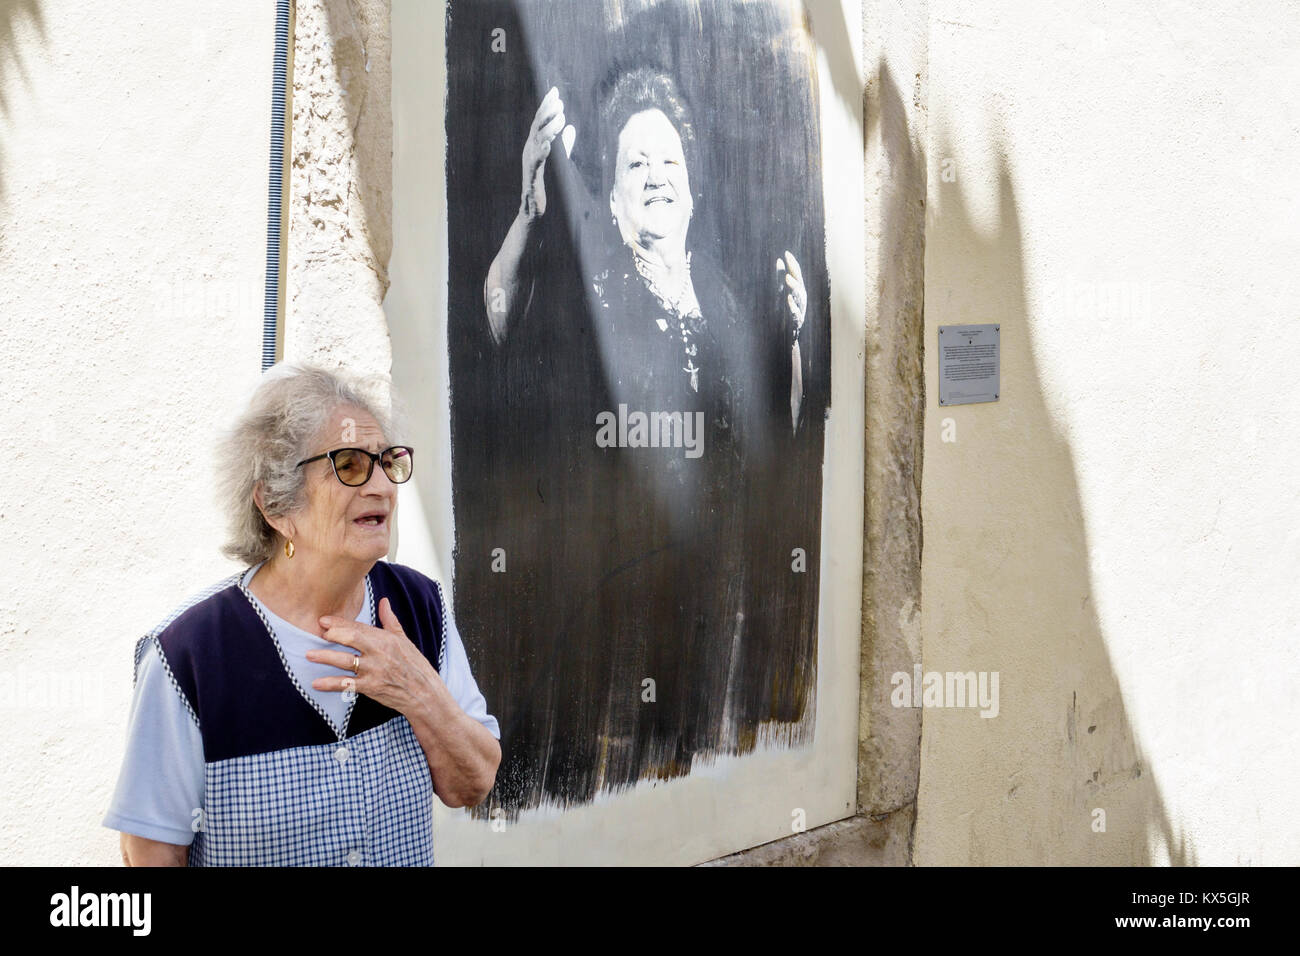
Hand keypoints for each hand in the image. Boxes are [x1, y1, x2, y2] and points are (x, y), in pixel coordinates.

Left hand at [307, 597, 441, 716]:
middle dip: (333, 635)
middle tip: (318, 633)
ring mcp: (374, 671)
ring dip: (325, 657)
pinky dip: (330, 684)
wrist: (424, 693)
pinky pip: (346, 685)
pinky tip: (316, 683)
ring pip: (345, 661)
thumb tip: (384, 601)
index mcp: (387, 639)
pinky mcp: (370, 687)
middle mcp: (379, 653)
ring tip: (309, 655)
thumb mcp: (404, 640)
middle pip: (351, 639)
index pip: (359, 627)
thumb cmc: (415, 666)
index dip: (340, 623)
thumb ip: (390, 621)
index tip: (324, 621)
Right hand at [521, 86, 575, 220]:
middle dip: (547, 112)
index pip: (540, 121)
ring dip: (549, 128)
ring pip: (537, 141)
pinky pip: (536, 163)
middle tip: (559, 101)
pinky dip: (542, 152)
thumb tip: (571, 127)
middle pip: (537, 127)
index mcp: (535, 145)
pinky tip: (549, 144)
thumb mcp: (558, 161)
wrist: (533, 209)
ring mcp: (529, 164)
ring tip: (561, 118)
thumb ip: (563, 144)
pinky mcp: (531, 178)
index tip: (555, 90)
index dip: (546, 105)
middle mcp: (529, 151)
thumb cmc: (544, 184)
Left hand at [776, 250, 805, 336]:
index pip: (797, 274)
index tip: (786, 253)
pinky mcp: (797, 321)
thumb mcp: (782, 292)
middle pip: (799, 281)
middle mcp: (801, 298)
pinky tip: (788, 299)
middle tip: (788, 260)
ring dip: (794, 286)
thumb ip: (780, 277)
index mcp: (798, 290)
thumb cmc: (786, 311)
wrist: (789, 337)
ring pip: (800, 296)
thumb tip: (779, 259)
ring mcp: (800, 309)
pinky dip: (793, 305)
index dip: (793, 263)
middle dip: (794, 270)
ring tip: (787, 278)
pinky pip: (796, 313)